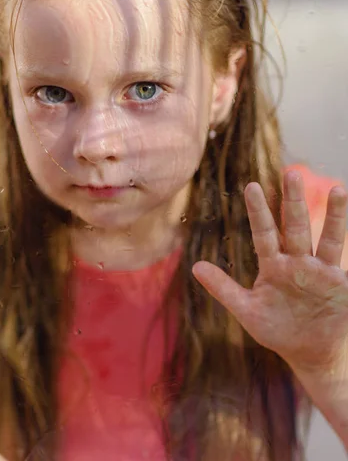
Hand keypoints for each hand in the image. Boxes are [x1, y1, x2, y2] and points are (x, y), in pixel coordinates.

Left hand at [193, 169, 347, 374]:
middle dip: (293, 202)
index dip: (258, 212)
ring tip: (338, 189)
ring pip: (327, 238)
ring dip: (334, 215)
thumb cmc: (277, 329)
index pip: (264, 234)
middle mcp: (297, 262)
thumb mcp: (247, 311)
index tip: (252, 186)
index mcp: (273, 266)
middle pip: (295, 227)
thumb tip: (194, 266)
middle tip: (291, 173)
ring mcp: (320, 271)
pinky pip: (345, 260)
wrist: (309, 354)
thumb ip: (223, 288)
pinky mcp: (340, 284)